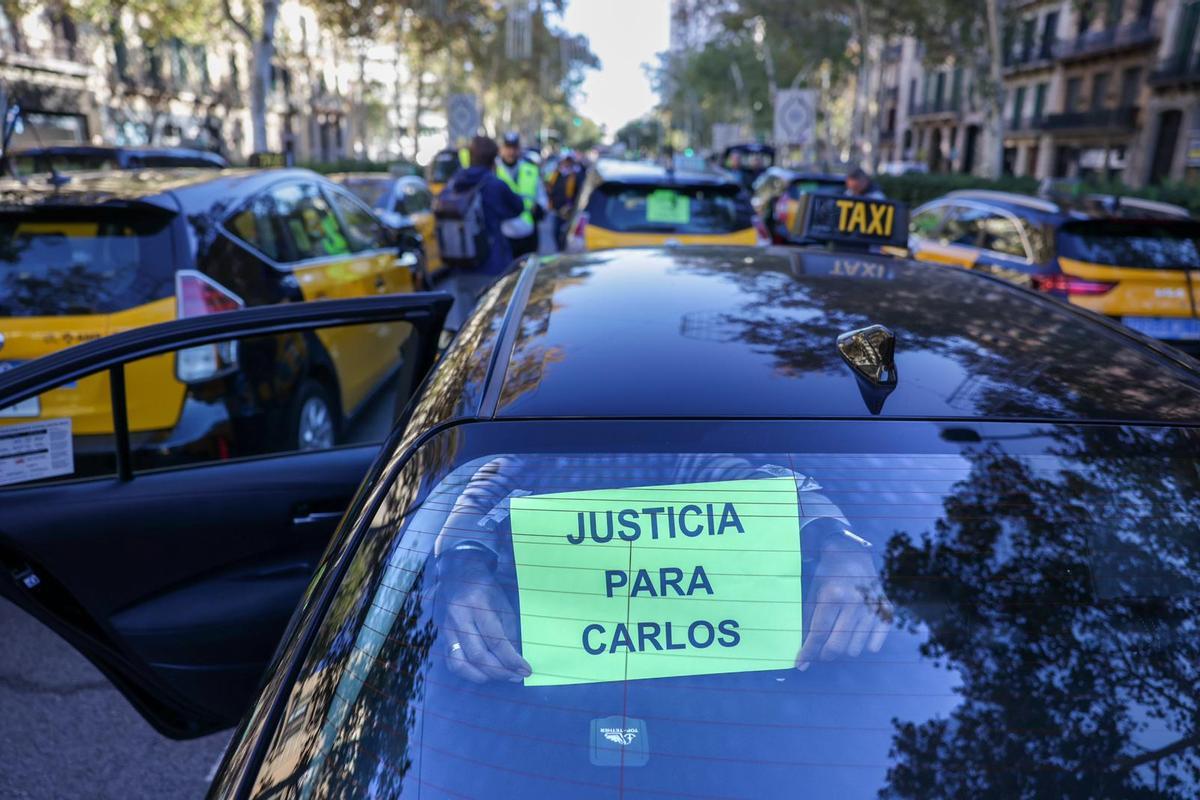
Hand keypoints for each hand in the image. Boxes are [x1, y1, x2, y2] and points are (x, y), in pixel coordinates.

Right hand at [440, 552, 531, 683]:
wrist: (458, 575)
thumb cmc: (486, 589)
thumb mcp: (503, 604)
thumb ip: (509, 632)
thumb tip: (515, 660)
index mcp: (478, 604)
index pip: (495, 640)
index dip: (511, 659)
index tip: (526, 670)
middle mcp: (459, 617)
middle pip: (478, 655)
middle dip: (500, 671)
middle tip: (516, 676)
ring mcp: (447, 628)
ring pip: (461, 663)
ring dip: (483, 676)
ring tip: (501, 676)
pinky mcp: (441, 635)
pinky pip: (451, 662)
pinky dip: (468, 673)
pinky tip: (483, 673)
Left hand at [796, 543, 891, 669]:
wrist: (852, 555)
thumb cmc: (827, 575)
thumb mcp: (813, 593)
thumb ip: (808, 621)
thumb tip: (803, 651)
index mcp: (833, 596)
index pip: (818, 634)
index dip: (807, 652)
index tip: (800, 664)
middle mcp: (855, 603)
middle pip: (837, 646)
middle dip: (825, 653)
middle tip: (822, 650)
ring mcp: (872, 607)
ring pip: (855, 649)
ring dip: (844, 647)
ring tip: (840, 632)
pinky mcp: (886, 611)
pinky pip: (875, 644)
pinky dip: (865, 644)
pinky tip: (857, 631)